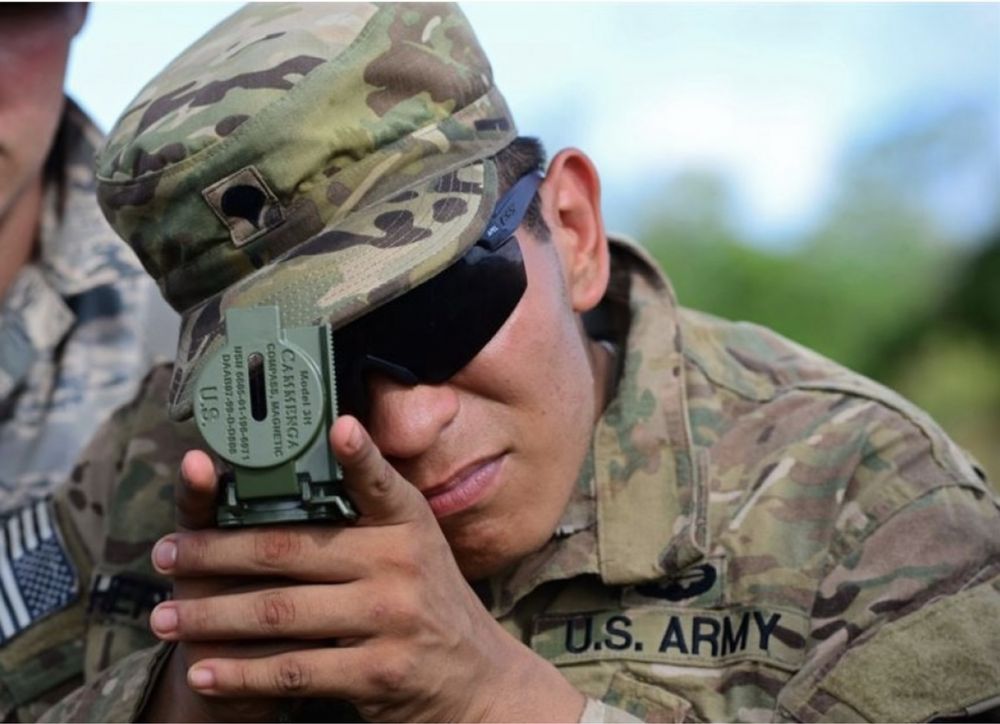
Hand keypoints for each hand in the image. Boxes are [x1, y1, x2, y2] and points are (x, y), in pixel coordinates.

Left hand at [146, 416, 584, 721]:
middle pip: (291, 550)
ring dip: (213, 617)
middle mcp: (401, 565)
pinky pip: (296, 671)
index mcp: (408, 526)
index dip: (359, 456)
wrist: (478, 682)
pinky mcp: (378, 673)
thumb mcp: (417, 548)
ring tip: (167, 620)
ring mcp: (390, 619)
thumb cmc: (429, 604)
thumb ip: (372, 513)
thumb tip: (323, 459)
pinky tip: (206, 670)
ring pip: (281, 612)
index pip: (381, 484)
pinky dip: (244, 673)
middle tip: (165, 555)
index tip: (337, 427)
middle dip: (216, 552)